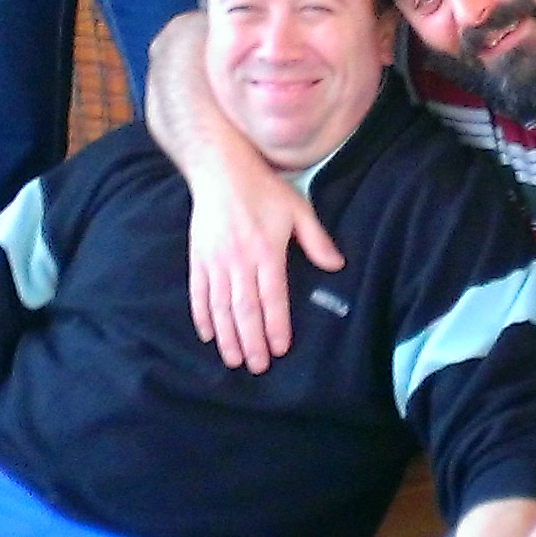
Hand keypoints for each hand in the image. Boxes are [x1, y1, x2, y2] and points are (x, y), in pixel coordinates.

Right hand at [187, 153, 344, 371]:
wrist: (219, 169)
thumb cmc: (263, 189)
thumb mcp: (298, 209)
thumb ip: (317, 240)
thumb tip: (338, 266)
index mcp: (266, 251)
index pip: (272, 297)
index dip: (276, 326)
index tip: (280, 349)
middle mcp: (238, 261)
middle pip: (245, 310)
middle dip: (252, 341)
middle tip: (257, 367)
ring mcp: (215, 261)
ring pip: (220, 308)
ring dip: (227, 337)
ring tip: (234, 361)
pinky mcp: (198, 259)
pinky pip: (198, 294)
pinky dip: (202, 317)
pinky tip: (208, 336)